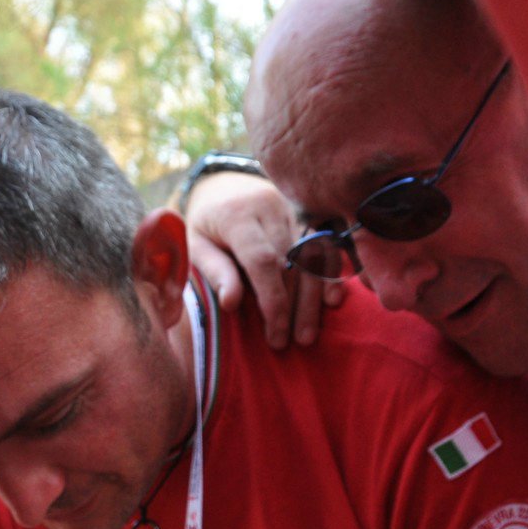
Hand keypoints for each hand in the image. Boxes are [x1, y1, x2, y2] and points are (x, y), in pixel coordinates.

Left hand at [183, 171, 345, 348]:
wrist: (223, 186)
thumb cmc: (206, 225)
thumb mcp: (195, 245)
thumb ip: (214, 271)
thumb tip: (231, 303)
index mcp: (237, 215)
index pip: (262, 259)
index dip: (272, 299)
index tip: (275, 334)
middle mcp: (269, 207)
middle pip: (291, 262)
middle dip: (294, 306)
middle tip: (294, 342)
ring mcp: (292, 208)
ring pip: (312, 256)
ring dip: (313, 298)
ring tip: (308, 333)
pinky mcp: (307, 214)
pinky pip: (325, 245)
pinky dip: (331, 273)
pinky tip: (332, 300)